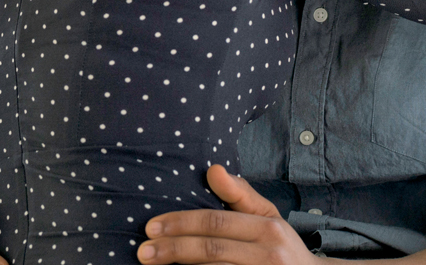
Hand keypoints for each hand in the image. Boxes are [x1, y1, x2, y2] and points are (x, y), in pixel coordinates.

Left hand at [136, 164, 322, 264]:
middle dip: (173, 249)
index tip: (152, 226)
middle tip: (144, 250)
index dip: (181, 223)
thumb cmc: (281, 246)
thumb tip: (212, 169)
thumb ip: (239, 194)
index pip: (216, 222)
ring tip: (154, 262)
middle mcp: (267, 255)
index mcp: (267, 228)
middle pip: (211, 249)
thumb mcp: (268, 216)